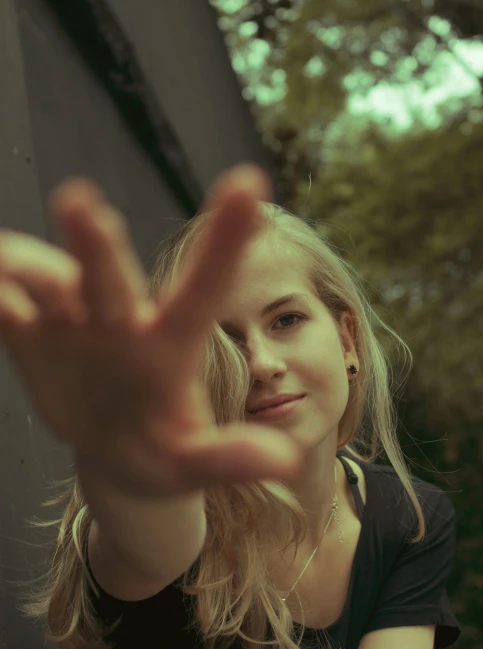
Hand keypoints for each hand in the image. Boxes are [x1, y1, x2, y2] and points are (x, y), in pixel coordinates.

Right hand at [0, 165, 301, 497]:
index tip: (249, 182)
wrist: (117, 453)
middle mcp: (122, 322)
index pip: (202, 290)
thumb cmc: (165, 450)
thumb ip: (228, 457)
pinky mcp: (32, 337)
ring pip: (47, 282)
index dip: (224, 242)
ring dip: (28, 269)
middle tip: (80, 204)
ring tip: (2, 266)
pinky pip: (5, 309)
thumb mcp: (193, 462)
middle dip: (95, 247)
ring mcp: (74, 325)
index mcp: (170, 346)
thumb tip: (284, 461)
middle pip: (110, 279)